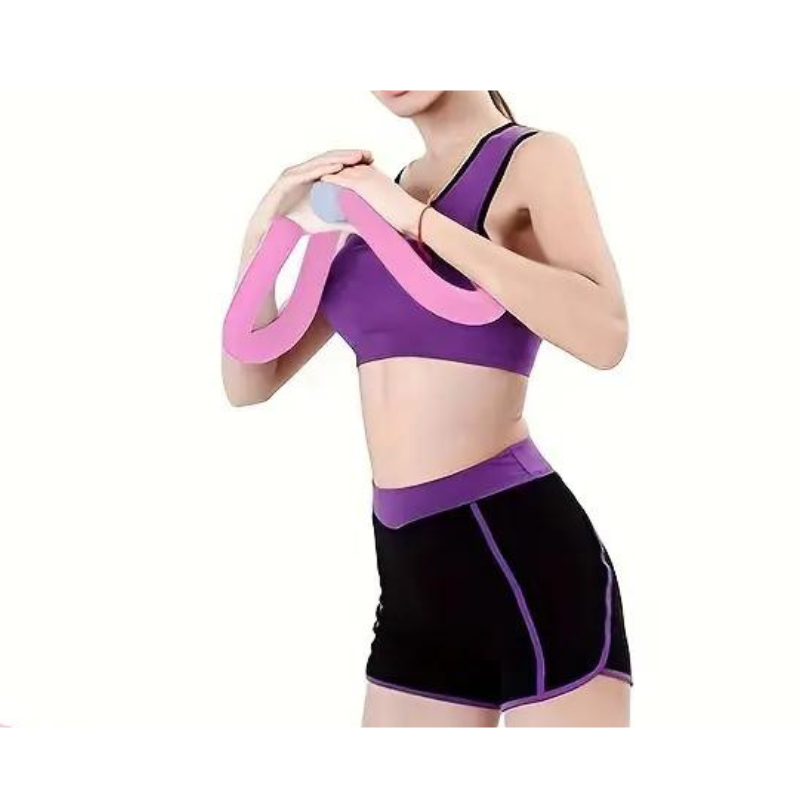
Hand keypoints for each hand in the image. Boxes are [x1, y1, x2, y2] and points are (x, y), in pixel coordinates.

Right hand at [258, 149, 373, 234]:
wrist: (271, 231)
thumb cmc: (297, 224)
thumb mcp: (326, 221)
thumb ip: (344, 221)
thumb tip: (366, 226)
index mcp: (313, 177)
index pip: (336, 164)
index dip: (353, 160)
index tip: (372, 160)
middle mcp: (304, 171)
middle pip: (330, 159)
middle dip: (350, 155)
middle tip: (369, 154)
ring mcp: (294, 174)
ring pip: (320, 163)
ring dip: (340, 158)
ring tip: (358, 157)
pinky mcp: (286, 181)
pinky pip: (307, 172)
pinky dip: (322, 169)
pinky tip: (337, 168)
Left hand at [320, 164, 424, 235]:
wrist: (411, 216)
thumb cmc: (404, 216)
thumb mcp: (388, 207)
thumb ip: (378, 208)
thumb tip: (371, 220)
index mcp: (374, 174)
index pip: (350, 170)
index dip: (337, 175)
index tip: (325, 184)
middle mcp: (367, 171)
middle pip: (341, 167)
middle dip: (328, 174)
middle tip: (313, 182)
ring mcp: (363, 176)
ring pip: (337, 171)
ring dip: (324, 175)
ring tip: (312, 185)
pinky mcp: (360, 184)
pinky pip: (337, 178)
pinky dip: (326, 180)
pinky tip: (315, 185)